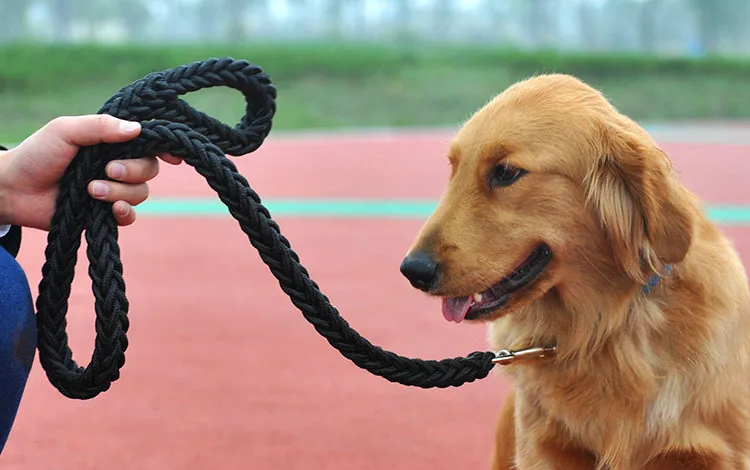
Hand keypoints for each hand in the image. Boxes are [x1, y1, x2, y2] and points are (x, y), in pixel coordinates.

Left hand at [0, 114, 181, 230]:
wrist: (13, 190)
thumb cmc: (37, 155)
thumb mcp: (66, 131)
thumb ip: (100, 127)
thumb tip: (138, 129)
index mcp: (110, 142)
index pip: (147, 143)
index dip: (164, 148)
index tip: (173, 156)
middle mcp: (116, 165)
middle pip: (149, 169)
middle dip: (132, 170)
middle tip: (106, 170)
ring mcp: (112, 190)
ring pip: (141, 193)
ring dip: (120, 192)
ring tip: (91, 191)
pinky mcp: (103, 214)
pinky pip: (129, 216)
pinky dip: (124, 213)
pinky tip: (110, 209)